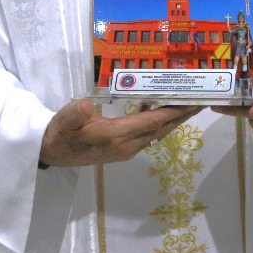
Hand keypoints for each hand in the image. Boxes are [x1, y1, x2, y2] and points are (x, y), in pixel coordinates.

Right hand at [39, 98, 196, 167]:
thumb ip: (76, 113)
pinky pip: (147, 135)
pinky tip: (158, 107)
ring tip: (187, 103)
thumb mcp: (64, 120)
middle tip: (200, 100)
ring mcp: (126, 150)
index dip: (174, 112)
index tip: (192, 102)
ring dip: (172, 119)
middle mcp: (126, 145)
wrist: (51, 152)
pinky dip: (158, 122)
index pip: (152, 122)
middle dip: (181, 115)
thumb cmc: (60, 132)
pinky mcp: (123, 149)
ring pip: (156, 134)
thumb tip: (88, 104)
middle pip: (161, 129)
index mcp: (116, 135)